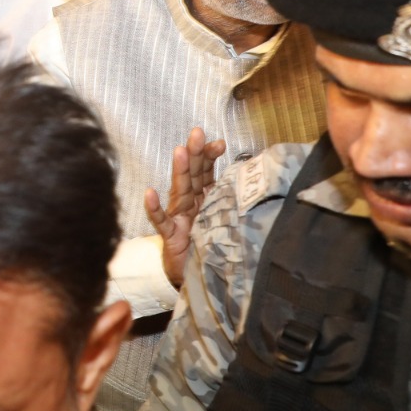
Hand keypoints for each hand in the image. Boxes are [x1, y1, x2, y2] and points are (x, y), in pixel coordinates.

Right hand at [145, 128, 222, 288]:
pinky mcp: (170, 235)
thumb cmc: (209, 245)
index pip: (206, 172)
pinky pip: (161, 220)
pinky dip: (154, 207)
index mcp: (204, 198)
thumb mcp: (226, 221)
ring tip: (180, 152)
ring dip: (179, 171)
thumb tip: (259, 185)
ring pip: (179, 191)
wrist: (195, 276)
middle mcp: (190, 203)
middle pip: (192, 174)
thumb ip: (234, 203)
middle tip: (197, 133)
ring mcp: (178, 217)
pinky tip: (150, 193)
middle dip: (194, 153)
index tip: (220, 143)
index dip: (210, 156)